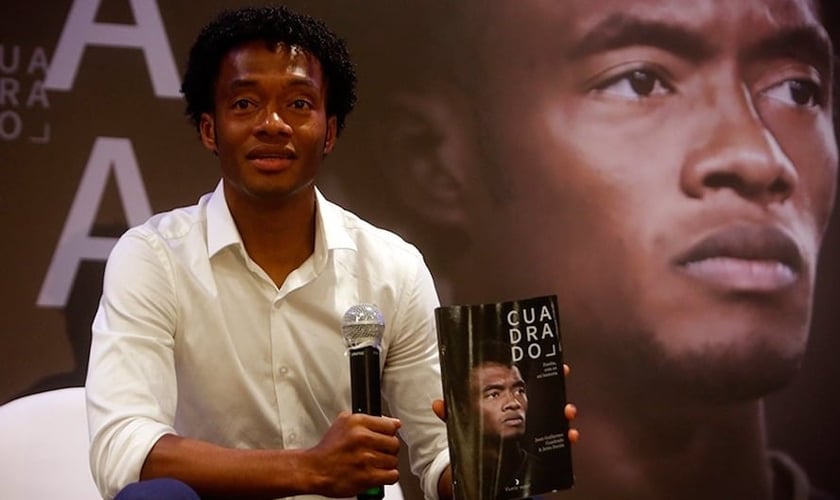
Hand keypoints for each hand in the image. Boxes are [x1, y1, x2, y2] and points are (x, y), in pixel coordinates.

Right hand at [305, 411, 400, 496]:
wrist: (314, 470)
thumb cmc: (328, 450)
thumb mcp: (343, 423)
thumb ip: (367, 420)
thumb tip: (393, 422)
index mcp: (357, 422)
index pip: (391, 425)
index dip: (389, 433)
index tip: (386, 438)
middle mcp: (362, 438)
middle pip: (394, 443)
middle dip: (388, 450)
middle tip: (380, 453)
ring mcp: (365, 458)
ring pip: (393, 460)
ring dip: (387, 464)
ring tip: (376, 464)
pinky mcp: (367, 476)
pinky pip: (392, 476)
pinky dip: (387, 476)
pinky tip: (379, 474)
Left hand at [434, 363, 579, 499]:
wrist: (483, 463)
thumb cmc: (477, 435)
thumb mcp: (464, 422)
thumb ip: (452, 413)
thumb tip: (438, 405)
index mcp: (510, 399)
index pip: (526, 380)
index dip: (538, 367)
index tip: (547, 357)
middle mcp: (527, 410)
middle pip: (547, 392)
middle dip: (557, 382)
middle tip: (562, 373)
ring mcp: (537, 427)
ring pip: (557, 415)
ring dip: (565, 411)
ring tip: (566, 411)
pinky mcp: (542, 445)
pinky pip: (559, 441)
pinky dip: (566, 437)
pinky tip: (569, 435)